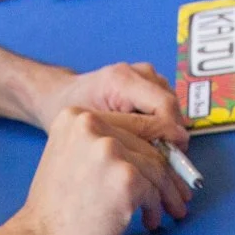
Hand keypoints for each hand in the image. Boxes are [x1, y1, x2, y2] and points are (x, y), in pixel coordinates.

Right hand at [7, 108, 191, 234]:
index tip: (168, 165)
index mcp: (75, 116)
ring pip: (156, 168)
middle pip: (147, 145)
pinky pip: (155, 190)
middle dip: (167, 173)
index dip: (155, 147)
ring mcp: (109, 150)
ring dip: (167, 194)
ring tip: (170, 210)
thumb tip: (148, 153)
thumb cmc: (53, 213)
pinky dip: (156, 208)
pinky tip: (148, 221)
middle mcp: (92, 125)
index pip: (130, 126)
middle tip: (178, 193)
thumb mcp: (69, 159)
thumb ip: (98, 147)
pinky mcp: (125, 178)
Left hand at [26, 61, 189, 149]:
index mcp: (121, 80)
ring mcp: (143, 72)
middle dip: (173, 134)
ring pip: (172, 103)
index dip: (173, 134)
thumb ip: (129, 137)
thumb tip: (164, 151)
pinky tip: (151, 138)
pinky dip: (163, 121)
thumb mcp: (96, 130)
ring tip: (158, 151)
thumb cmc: (71, 115)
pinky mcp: (147, 79)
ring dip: (169, 127)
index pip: (163, 106)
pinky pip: (165, 102)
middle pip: (171, 104)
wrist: (60, 96)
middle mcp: (136, 71)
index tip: (174, 158)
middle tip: (168, 162)